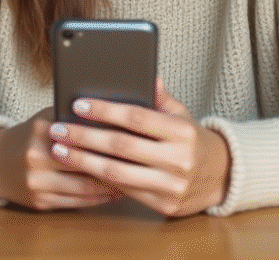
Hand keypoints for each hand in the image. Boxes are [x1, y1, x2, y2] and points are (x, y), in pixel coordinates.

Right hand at [0, 106, 123, 210]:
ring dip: (112, 185)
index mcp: (41, 129)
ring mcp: (37, 182)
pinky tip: (115, 193)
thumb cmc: (29, 136)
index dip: (110, 138)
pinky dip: (99, 198)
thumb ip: (73, 114)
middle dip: (115, 162)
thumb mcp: (47, 116)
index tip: (133, 138)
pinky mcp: (40, 201)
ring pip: (84, 186)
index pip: (83, 134)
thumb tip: (113, 109)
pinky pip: (77, 202)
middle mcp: (36, 156)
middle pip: (85, 162)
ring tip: (133, 179)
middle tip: (140, 161)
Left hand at [47, 79, 231, 216]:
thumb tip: (146, 73)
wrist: (221, 176)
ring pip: (117, 173)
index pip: (136, 117)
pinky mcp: (164, 205)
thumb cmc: (192, 140)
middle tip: (58, 130)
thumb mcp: (182, 114)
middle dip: (84, 137)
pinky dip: (99, 179)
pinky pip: (124, 191)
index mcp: (182, 131)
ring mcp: (171, 185)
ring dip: (83, 162)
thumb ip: (160, 97)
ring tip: (60, 151)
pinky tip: (80, 169)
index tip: (79, 105)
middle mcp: (178, 159)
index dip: (105, 111)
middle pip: (121, 146)